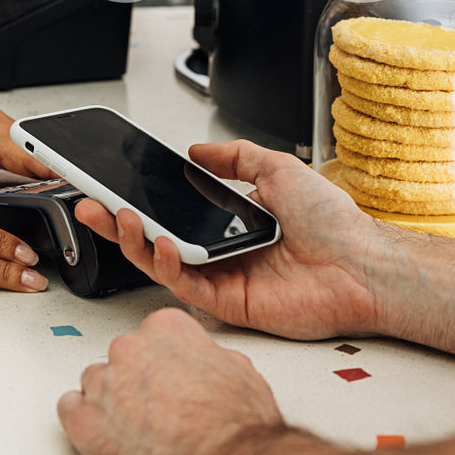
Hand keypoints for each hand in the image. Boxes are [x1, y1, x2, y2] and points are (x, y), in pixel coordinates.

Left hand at [57, 307, 285, 454]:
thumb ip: (211, 358)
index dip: (164, 359)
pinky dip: (84, 421)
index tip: (169, 374)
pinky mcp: (85, 424)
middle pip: (122, 356)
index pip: (153, 332)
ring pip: (95, 382)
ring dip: (110, 400)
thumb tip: (207, 364)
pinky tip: (106, 433)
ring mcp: (104, 386)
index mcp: (166, 330)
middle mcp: (130, 350)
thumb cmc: (235, 432)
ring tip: (134, 427)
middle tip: (157, 408)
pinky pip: (70, 409)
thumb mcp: (241, 375)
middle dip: (136, 379)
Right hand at [74, 140, 381, 339]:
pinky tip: (161, 243)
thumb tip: (199, 150)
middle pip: (157, 237)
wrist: (363, 262)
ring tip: (120, 217)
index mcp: (231, 222)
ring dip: (135, 241)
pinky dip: (166, 265)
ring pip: (163, 263)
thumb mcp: (279, 168)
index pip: (174, 210)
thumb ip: (236, 157)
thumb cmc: (334, 223)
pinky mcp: (230, 304)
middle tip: (91, 203)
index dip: (141, 199)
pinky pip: (186, 286)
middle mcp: (222, 251)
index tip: (114, 182)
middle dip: (118, 222)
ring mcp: (223, 279)